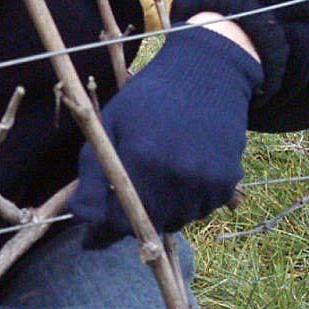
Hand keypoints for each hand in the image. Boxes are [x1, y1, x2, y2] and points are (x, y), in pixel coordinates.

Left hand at [73, 26, 263, 247]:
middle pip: (148, 226)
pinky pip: (200, 210)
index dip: (104, 229)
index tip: (94, 234)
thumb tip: (82, 221)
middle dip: (132, 218)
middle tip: (129, 192)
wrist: (206, 74)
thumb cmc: (148, 99)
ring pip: (175, 221)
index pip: (119, 223)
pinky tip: (183, 171)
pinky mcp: (226, 183)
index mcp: (142, 160)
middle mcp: (177, 177)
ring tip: (159, 175)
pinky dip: (188, 201)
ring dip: (162, 211)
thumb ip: (92, 179)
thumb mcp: (109, 128)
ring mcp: (205, 182)